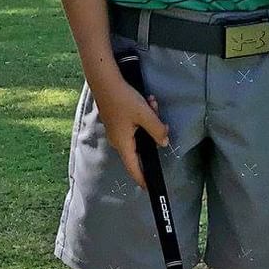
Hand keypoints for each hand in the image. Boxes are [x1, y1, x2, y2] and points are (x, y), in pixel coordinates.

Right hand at [91, 66, 169, 189]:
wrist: (105, 80)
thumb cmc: (123, 99)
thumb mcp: (145, 115)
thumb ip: (157, 130)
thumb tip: (164, 142)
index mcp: (123, 143)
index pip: (133, 167)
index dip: (142, 178)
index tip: (149, 187)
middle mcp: (118, 140)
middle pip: (141, 146)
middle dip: (154, 134)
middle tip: (162, 122)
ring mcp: (116, 130)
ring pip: (139, 132)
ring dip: (149, 119)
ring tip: (152, 103)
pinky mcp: (117, 120)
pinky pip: (134, 123)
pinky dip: (143, 114)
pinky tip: (147, 100)